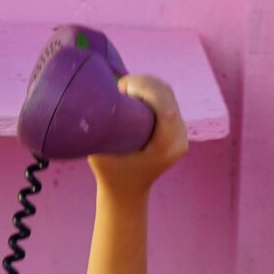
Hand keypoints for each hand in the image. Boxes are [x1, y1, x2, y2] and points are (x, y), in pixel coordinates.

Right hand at [89, 75, 187, 195]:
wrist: (127, 191)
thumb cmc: (110, 173)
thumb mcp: (98, 155)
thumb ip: (99, 131)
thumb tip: (92, 100)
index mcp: (165, 148)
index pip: (166, 109)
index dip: (146, 90)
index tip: (121, 88)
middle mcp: (179, 139)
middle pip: (168, 95)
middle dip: (144, 82)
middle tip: (119, 85)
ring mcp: (181, 132)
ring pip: (168, 93)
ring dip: (147, 83)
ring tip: (123, 88)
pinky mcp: (177, 126)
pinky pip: (167, 97)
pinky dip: (150, 89)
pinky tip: (132, 92)